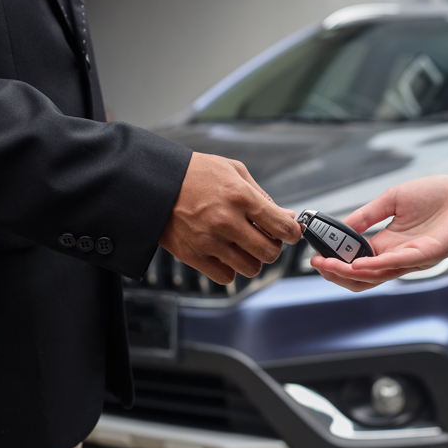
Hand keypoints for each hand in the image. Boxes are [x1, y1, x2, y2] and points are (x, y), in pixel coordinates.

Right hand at [159, 152, 300, 283]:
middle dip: (273, 247)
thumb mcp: (234, 171)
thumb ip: (263, 196)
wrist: (155, 182)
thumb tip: (287, 216)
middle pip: (270, 253)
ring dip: (251, 259)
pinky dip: (229, 268)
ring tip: (242, 245)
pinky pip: (226, 276)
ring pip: (251, 268)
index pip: (283, 227)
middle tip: (264, 238)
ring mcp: (210, 241)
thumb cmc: (196, 174)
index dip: (292, 233)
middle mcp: (227, 221)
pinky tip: (224, 252)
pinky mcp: (193, 255)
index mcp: (241, 197)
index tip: (289, 232)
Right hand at [311, 174, 447, 290]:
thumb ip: (368, 214)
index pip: (356, 259)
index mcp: (389, 242)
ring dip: (349, 272)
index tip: (316, 253)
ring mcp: (412, 257)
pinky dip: (376, 264)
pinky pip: (398, 263)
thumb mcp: (393, 199)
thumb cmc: (438, 195)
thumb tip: (341, 225)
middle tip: (317, 264)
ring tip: (328, 265)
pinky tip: (357, 262)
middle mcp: (398, 254)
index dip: (336, 259)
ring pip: (376, 274)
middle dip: (336, 272)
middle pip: (362, 275)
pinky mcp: (428, 253)